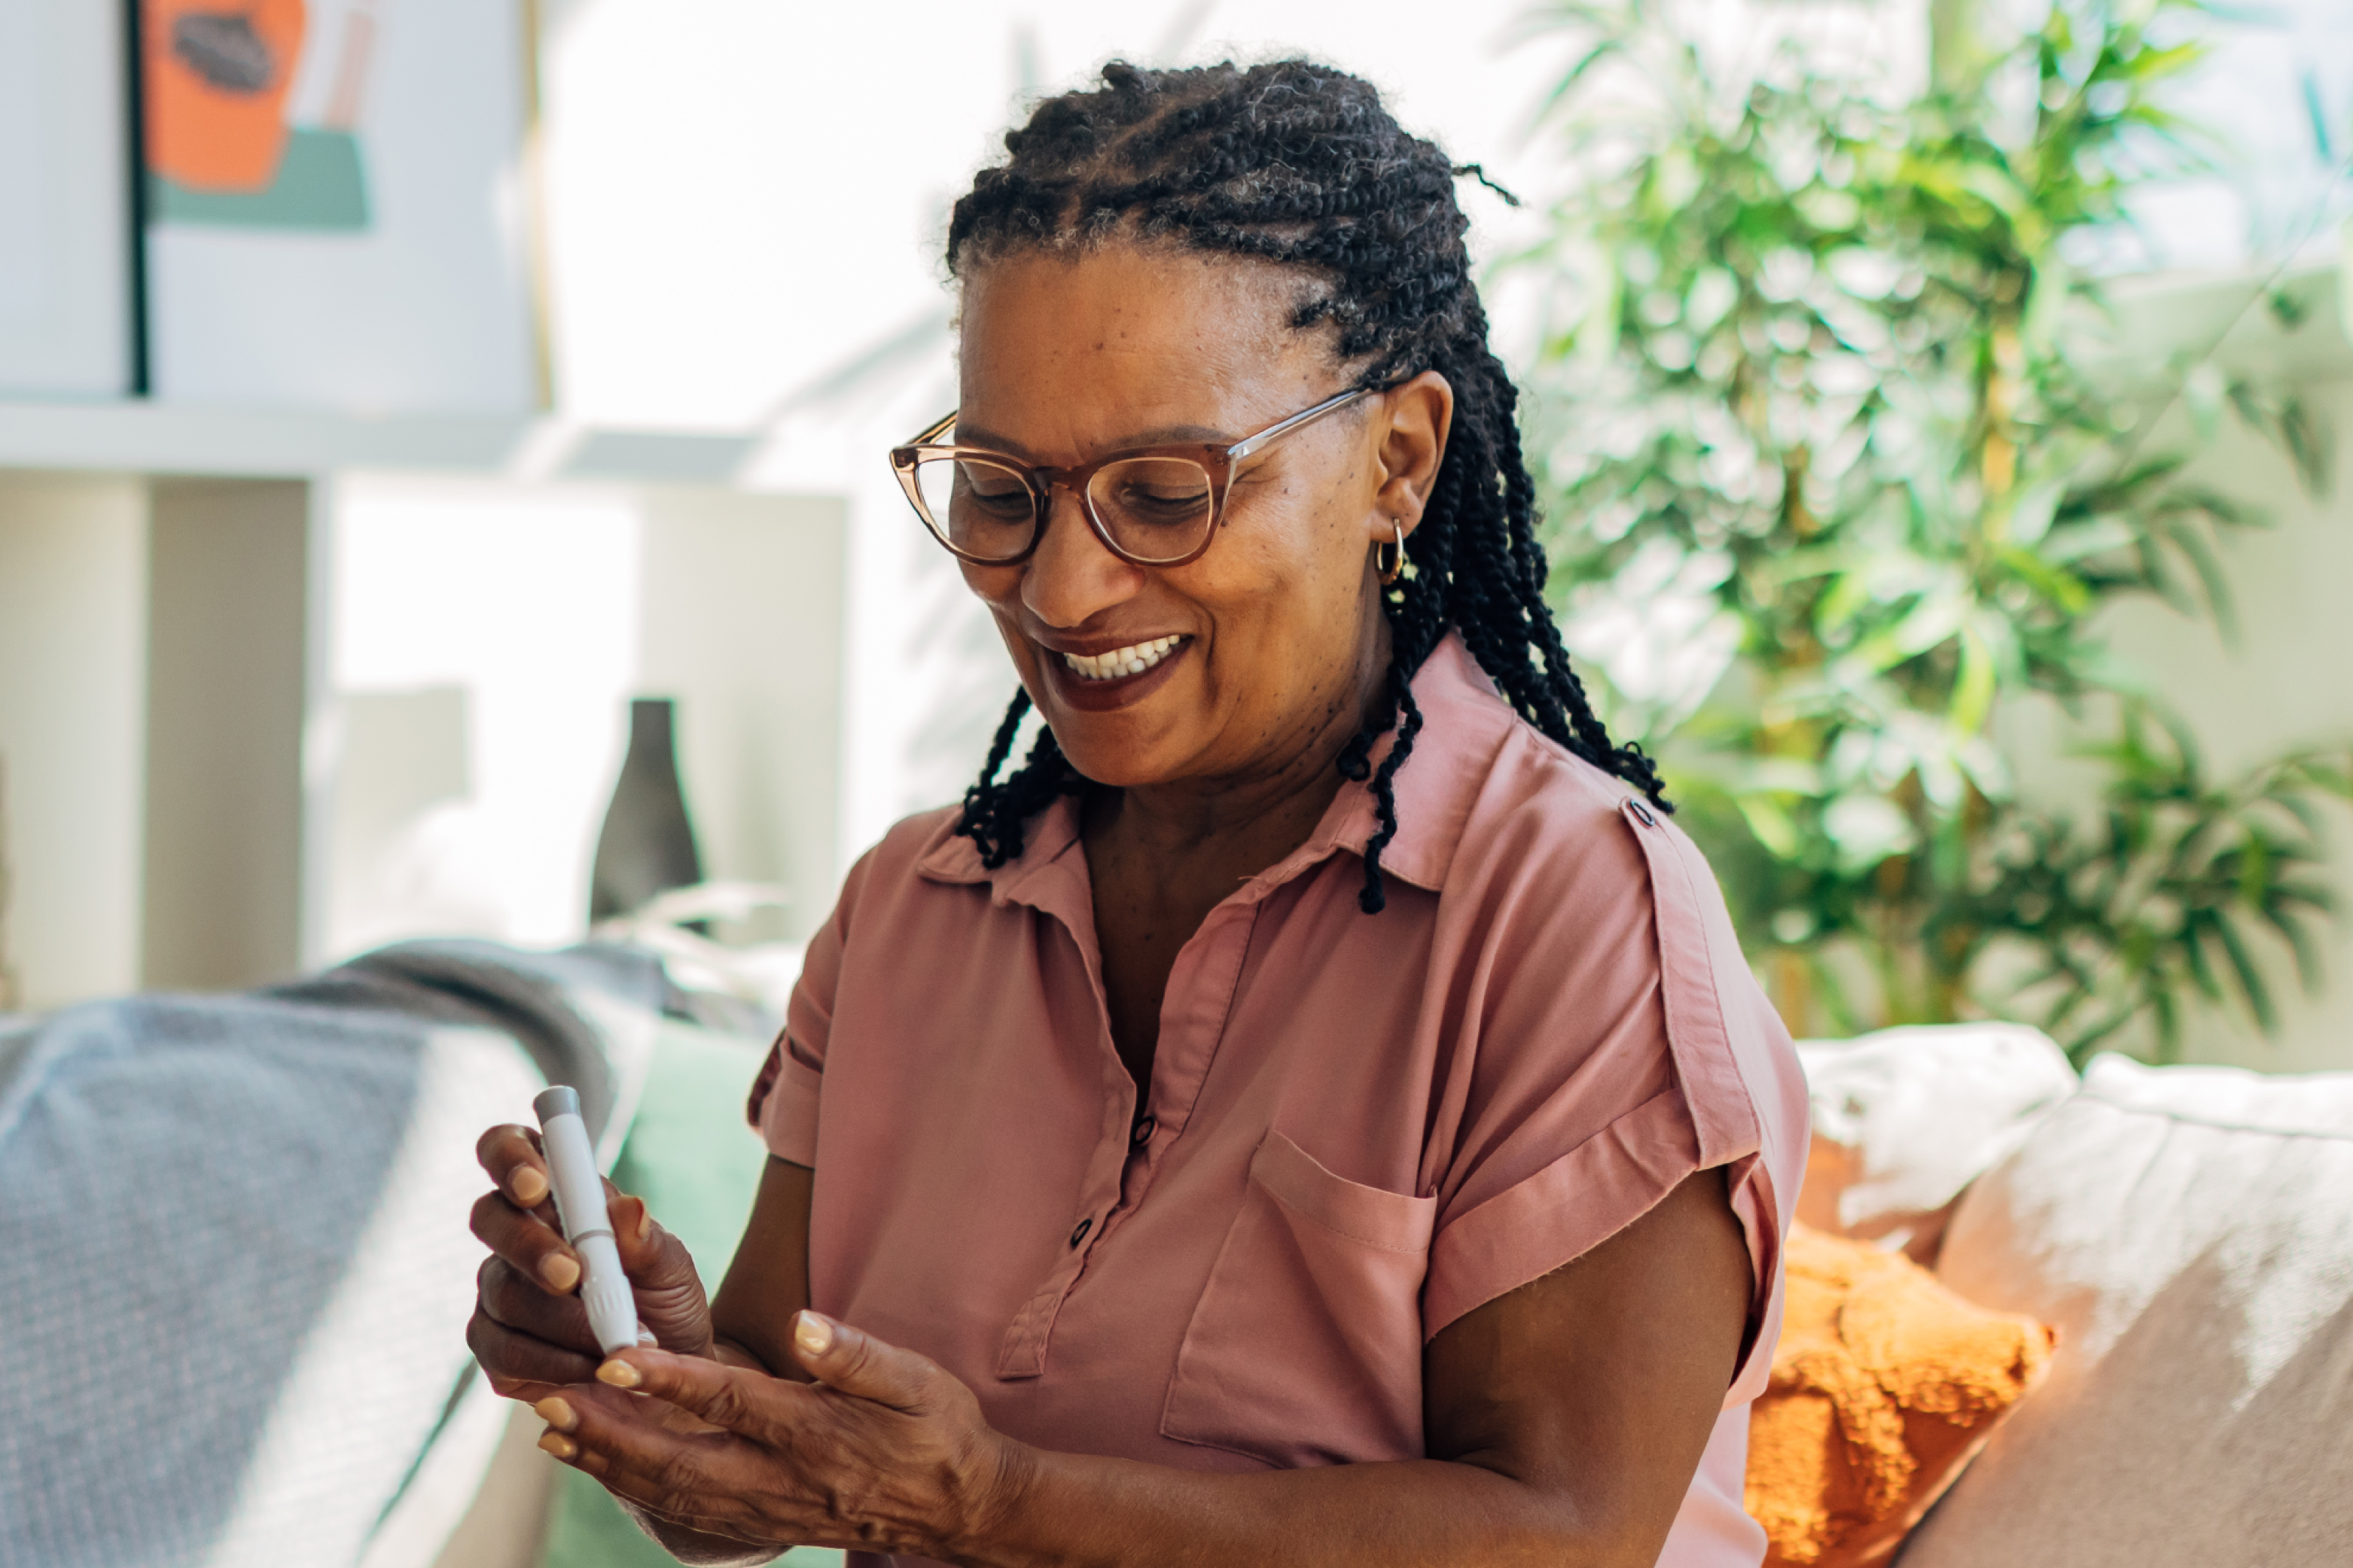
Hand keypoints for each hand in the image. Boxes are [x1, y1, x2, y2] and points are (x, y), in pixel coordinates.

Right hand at [466, 1123, 715, 1403]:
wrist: (668, 1377)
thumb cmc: (665, 1305)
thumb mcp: (672, 1270)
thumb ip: (646, 1242)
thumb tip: (628, 1209)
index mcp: (557, 1197)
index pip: (510, 1149)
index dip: (511, 1157)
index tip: (537, 1184)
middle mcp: (516, 1238)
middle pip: (489, 1218)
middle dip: (529, 1246)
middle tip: (572, 1276)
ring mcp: (499, 1293)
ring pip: (502, 1292)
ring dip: (560, 1319)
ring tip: (615, 1339)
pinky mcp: (495, 1350)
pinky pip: (505, 1352)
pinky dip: (553, 1362)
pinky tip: (591, 1368)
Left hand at [531, 1312, 1027, 1560]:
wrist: (958, 1507)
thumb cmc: (937, 1430)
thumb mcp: (915, 1380)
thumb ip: (855, 1354)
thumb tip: (804, 1325)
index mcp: (815, 1432)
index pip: (729, 1402)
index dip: (669, 1380)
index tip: (616, 1357)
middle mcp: (780, 1478)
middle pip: (676, 1459)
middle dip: (606, 1431)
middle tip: (545, 1397)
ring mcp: (764, 1510)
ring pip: (668, 1492)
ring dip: (605, 1462)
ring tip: (549, 1428)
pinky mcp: (757, 1524)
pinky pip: (681, 1511)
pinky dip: (629, 1488)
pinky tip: (595, 1463)